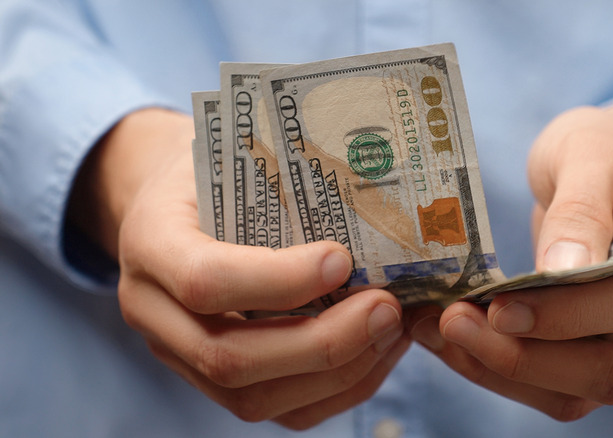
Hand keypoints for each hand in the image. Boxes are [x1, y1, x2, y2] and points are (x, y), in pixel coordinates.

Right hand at [69, 108, 409, 428]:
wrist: (174, 207)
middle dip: (323, 343)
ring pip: (254, 399)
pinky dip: (338, 389)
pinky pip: (277, 411)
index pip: (204, 280)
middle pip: (229, 359)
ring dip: (339, 372)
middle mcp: (152, 312)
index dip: (279, 279)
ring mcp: (178, 355)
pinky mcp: (211, 381)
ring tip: (390, 329)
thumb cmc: (211, 175)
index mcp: (149, 243)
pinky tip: (377, 352)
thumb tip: (375, 205)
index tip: (343, 259)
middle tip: (386, 309)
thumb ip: (278, 183)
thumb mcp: (228, 157)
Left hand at [407, 105, 612, 419]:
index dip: (570, 315)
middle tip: (453, 323)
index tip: (501, 308)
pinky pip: (557, 386)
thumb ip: (581, 210)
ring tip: (440, 334)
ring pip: (579, 390)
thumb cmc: (604, 147)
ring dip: (503, 372)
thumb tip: (562, 270)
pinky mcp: (600, 350)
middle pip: (612, 367)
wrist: (607, 164)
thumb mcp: (589, 154)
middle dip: (523, 357)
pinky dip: (501, 373)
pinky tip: (455, 344)